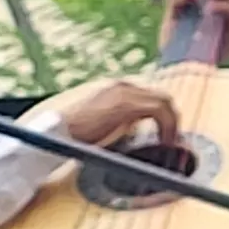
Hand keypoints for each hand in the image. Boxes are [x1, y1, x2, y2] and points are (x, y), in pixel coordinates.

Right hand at [50, 78, 183, 148]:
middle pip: (161, 96)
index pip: (149, 96)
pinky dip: (167, 126)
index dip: (162, 116)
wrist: (54, 134)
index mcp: (114, 89)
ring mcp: (124, 92)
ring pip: (164, 102)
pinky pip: (159, 111)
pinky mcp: (126, 104)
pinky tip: (165, 141)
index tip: (164, 134)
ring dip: (172, 122)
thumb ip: (117, 122)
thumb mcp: (98, 125)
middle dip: (172, 118)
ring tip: (171, 142)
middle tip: (173, 138)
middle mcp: (122, 86)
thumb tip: (135, 132)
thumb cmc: (69, 135)